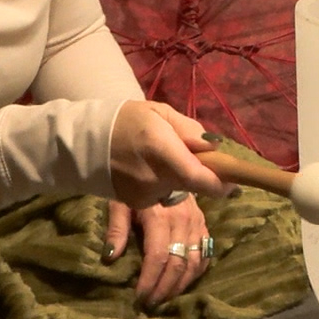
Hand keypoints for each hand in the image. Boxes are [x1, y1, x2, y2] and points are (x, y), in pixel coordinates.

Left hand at [104, 197, 209, 305]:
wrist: (166, 167)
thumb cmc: (138, 188)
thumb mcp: (121, 203)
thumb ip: (117, 229)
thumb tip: (111, 256)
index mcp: (160, 217)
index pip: (158, 256)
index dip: (150, 280)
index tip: (140, 296)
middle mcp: (182, 222)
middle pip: (178, 264)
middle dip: (164, 288)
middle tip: (151, 303)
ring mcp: (197, 224)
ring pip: (195, 263)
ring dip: (181, 285)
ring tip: (166, 298)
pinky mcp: (204, 226)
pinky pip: (206, 255)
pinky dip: (196, 272)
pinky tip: (185, 283)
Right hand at [107, 100, 230, 208]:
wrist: (86, 142)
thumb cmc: (127, 120)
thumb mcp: (160, 112)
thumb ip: (189, 129)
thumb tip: (214, 149)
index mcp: (159, 148)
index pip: (198, 176)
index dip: (220, 182)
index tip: (232, 181)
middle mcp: (153, 176)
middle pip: (192, 184)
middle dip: (201, 175)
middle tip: (194, 158)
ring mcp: (143, 195)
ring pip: (178, 190)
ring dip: (180, 178)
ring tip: (162, 159)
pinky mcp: (136, 205)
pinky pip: (163, 196)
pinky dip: (164, 185)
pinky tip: (149, 170)